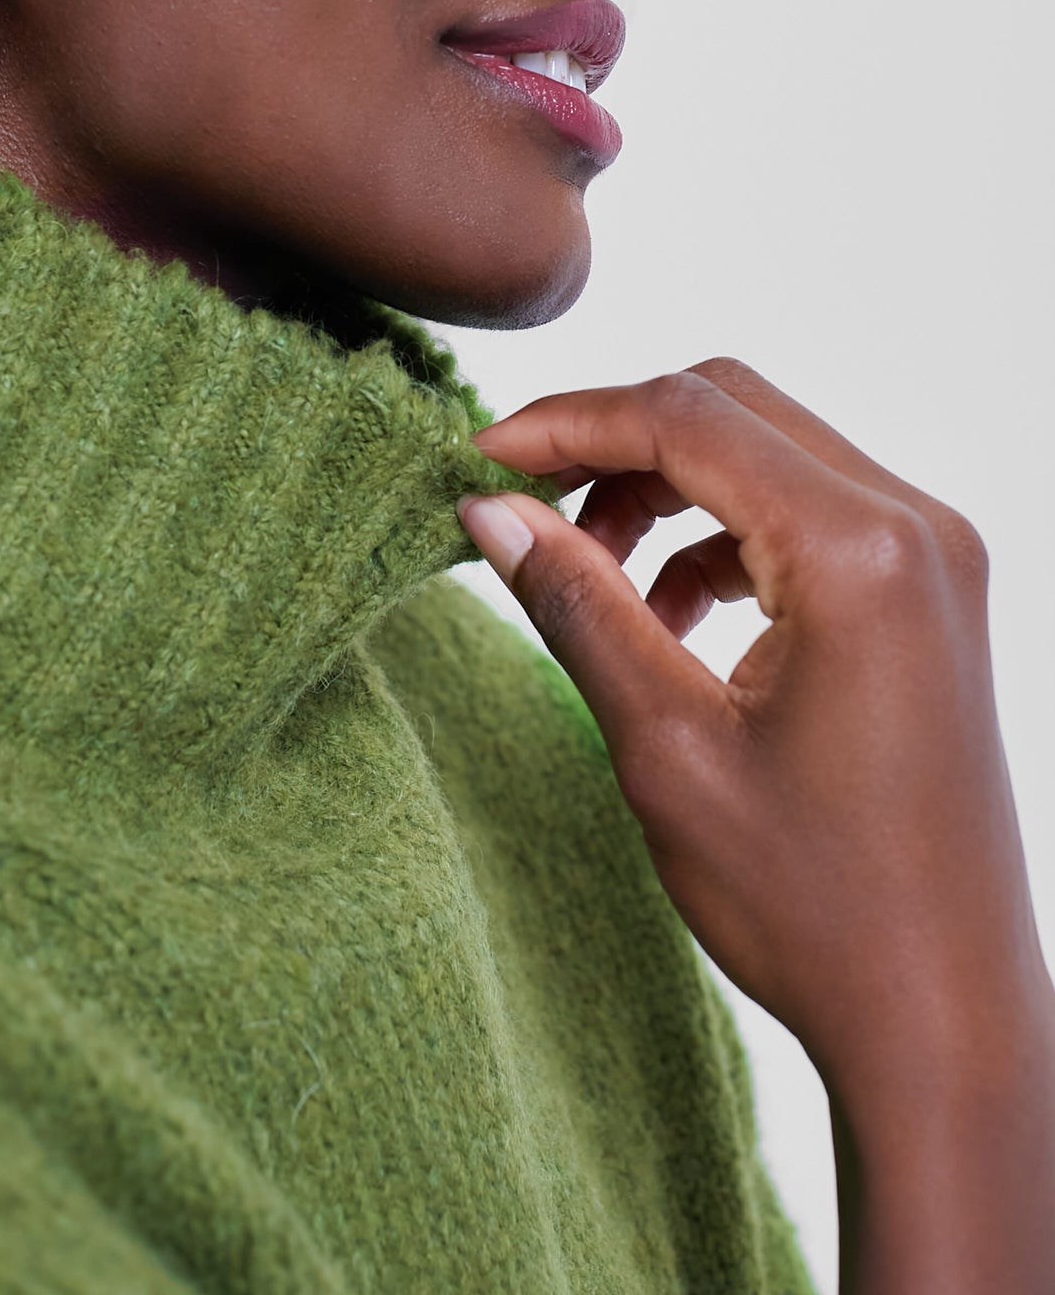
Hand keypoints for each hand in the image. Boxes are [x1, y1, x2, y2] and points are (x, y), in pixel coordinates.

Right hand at [457, 359, 1050, 1107]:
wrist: (945, 1016)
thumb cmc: (818, 905)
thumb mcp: (667, 747)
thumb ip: (576, 605)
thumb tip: (490, 510)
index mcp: (861, 552)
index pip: (687, 418)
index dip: (568, 424)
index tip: (479, 458)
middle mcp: (914, 527)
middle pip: (731, 408)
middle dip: (614, 444)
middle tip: (523, 507)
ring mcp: (932, 558)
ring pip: (765, 454)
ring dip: (664, 493)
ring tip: (591, 579)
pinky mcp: (928, 596)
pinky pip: (804, 516)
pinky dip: (720, 541)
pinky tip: (664, 621)